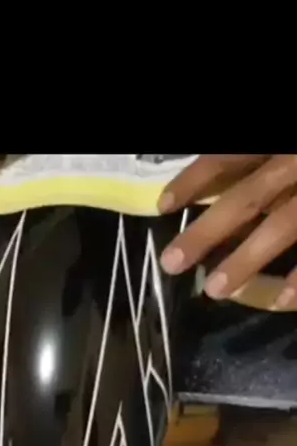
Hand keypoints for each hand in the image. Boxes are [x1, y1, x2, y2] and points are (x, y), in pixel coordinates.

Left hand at [158, 154, 296, 309]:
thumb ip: (251, 161)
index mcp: (275, 145)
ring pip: (281, 225)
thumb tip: (219, 180)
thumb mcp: (279, 150)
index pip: (227, 158)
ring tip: (214, 291)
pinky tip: (280, 301)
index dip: (193, 180)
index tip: (162, 206)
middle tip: (171, 264)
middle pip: (245, 199)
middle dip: (206, 232)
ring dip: (245, 260)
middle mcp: (292, 164)